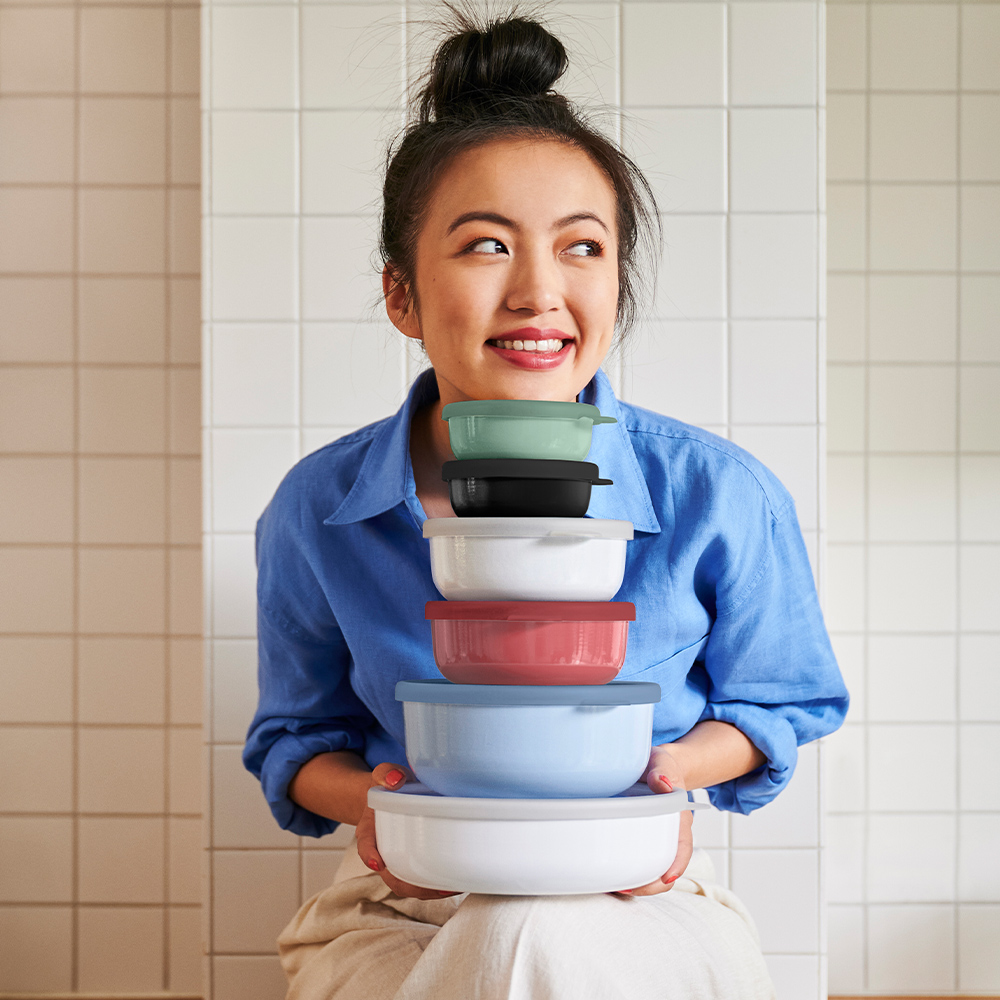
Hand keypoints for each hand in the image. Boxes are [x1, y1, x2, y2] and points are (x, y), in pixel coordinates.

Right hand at [355, 763, 460, 900]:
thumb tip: (396, 780)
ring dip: (426, 891)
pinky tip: (455, 883)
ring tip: (452, 887)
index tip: (378, 862)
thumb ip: (387, 774)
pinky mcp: (411, 863)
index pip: (365, 844)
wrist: (390, 794)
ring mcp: (396, 859)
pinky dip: (434, 887)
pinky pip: (418, 882)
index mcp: (369, 829)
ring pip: (405, 884)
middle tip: (436, 886)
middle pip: (389, 876)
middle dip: (410, 886)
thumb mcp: (385, 774)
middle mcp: (381, 850)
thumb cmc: (389, 787)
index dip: (369, 855)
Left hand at [612, 744, 693, 896]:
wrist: (651, 765)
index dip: (677, 865)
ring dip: (637, 883)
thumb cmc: (657, 764)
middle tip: (624, 888)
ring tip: (612, 885)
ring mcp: (655, 839)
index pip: (683, 846)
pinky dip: (627, 871)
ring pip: (652, 869)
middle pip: (666, 867)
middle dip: (650, 884)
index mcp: (678, 817)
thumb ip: (662, 770)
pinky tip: (610, 874)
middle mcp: (669, 833)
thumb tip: (663, 783)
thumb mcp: (661, 761)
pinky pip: (638, 860)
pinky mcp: (640, 840)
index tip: (666, 879)